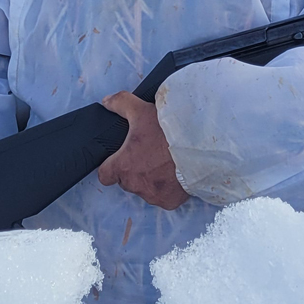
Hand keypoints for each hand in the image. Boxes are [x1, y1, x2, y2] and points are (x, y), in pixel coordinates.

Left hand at [96, 92, 188, 210]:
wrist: (199, 146)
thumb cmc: (168, 131)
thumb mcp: (142, 110)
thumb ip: (121, 104)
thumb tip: (107, 101)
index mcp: (123, 166)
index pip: (105, 175)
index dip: (111, 166)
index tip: (121, 158)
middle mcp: (135, 185)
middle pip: (127, 181)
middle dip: (135, 170)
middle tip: (149, 154)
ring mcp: (153, 195)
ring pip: (145, 190)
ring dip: (151, 180)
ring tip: (165, 162)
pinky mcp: (169, 202)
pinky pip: (164, 197)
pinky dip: (168, 188)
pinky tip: (175, 174)